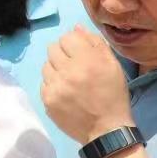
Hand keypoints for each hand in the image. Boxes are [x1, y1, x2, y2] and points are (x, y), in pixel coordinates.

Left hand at [41, 27, 133, 144]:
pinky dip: (52, 84)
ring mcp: (55, 87)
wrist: (106, 129)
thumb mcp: (113, 66)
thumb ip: (95, 43)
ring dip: (56, 68)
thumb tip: (76, 28)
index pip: (67, 37)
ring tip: (69, 79)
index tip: (80, 52)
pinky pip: (43, 82)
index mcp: (87, 60)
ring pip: (46, 65)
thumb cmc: (113, 95)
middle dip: (63, 53)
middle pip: (53, 48)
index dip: (74, 43)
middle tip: (73, 65)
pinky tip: (65, 91)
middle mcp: (68, 71)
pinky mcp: (47, 100)